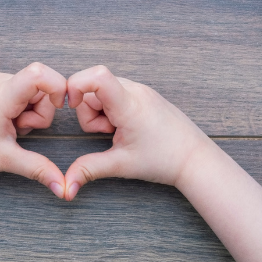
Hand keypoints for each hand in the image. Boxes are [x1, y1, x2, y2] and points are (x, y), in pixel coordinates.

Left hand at [0, 62, 67, 197]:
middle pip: (42, 87)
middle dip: (41, 112)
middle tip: (19, 130)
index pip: (39, 73)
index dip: (57, 86)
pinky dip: (21, 109)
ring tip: (9, 128)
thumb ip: (38, 169)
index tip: (60, 107)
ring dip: (30, 113)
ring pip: (33, 91)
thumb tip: (63, 188)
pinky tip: (5, 122)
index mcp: (2, 95)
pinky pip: (21, 92)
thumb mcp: (6, 159)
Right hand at [63, 65, 210, 199]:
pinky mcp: (144, 94)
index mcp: (129, 105)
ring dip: (100, 110)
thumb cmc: (164, 160)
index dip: (76, 85)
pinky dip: (112, 109)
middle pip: (93, 86)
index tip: (71, 105)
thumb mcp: (121, 165)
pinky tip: (125, 126)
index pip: (97, 76)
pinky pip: (116, 93)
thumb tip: (67, 185)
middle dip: (88, 110)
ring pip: (103, 90)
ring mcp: (141, 90)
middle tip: (107, 132)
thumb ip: (89, 169)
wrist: (194, 158)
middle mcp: (136, 90)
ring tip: (117, 131)